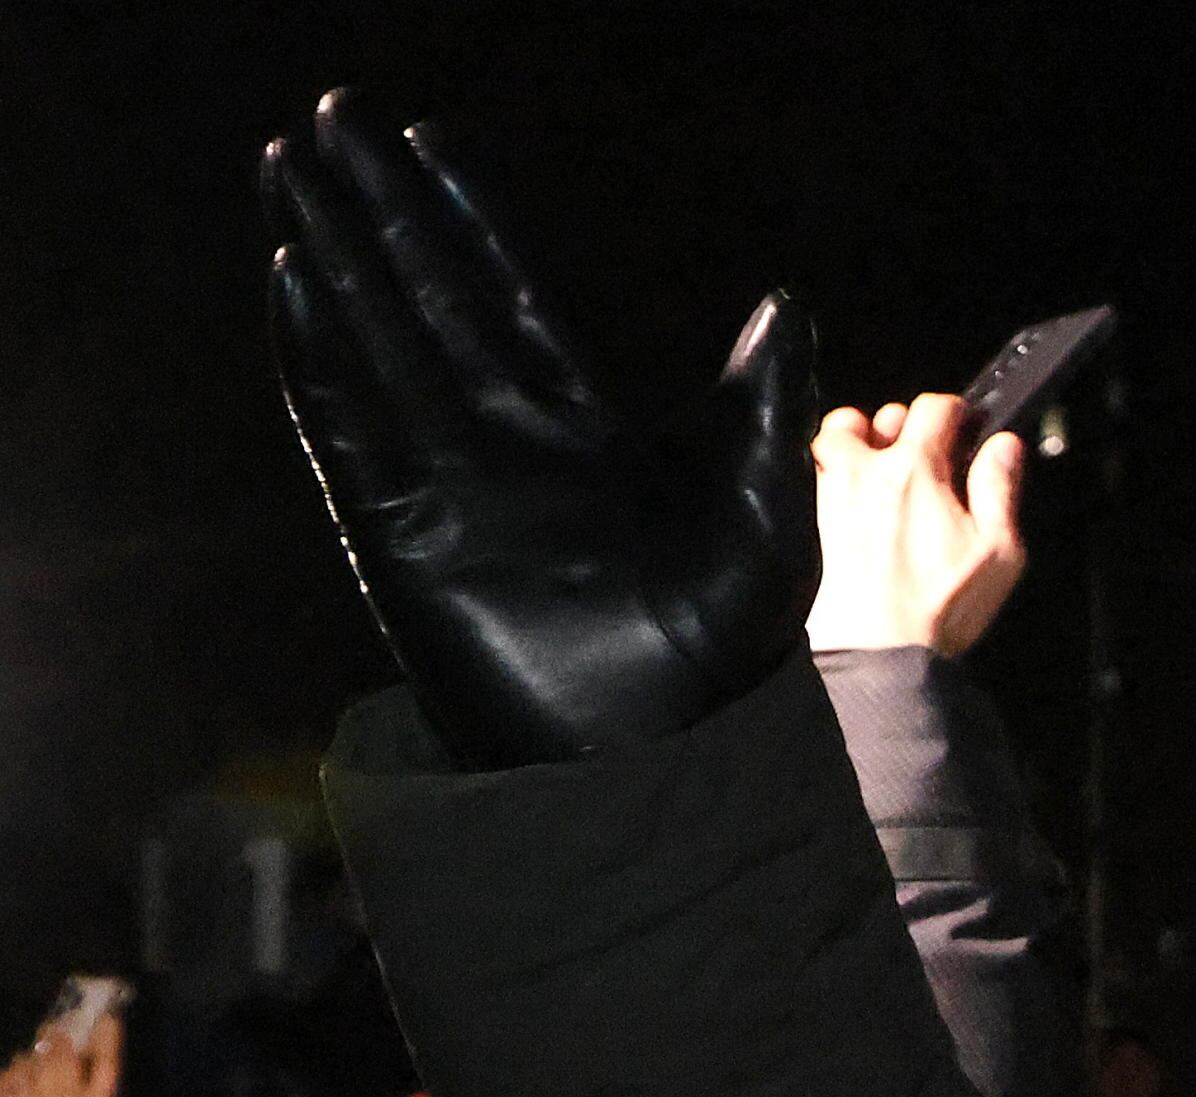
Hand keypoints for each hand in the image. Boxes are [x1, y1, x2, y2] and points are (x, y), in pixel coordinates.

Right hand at [262, 94, 818, 766]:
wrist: (670, 757)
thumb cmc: (733, 652)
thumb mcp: (768, 511)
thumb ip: (765, 408)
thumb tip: (784, 300)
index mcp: (586, 429)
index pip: (514, 295)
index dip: (470, 219)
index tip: (431, 144)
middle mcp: (506, 444)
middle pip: (428, 298)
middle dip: (380, 211)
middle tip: (333, 120)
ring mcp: (446, 485)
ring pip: (376, 344)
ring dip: (332, 259)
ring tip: (291, 174)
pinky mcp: (400, 536)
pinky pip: (349, 430)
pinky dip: (318, 359)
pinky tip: (294, 284)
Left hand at [809, 395, 1026, 655]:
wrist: (881, 650)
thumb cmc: (940, 606)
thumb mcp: (998, 551)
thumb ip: (1000, 488)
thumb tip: (1005, 445)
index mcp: (917, 469)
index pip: (934, 408)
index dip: (957, 410)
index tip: (968, 426)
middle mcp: (869, 471)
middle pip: (883, 414)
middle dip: (910, 424)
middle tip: (932, 451)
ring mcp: (836, 492)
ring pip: (840, 434)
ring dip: (864, 437)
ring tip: (887, 462)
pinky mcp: (820, 519)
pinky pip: (822, 470)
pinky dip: (841, 468)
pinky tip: (866, 495)